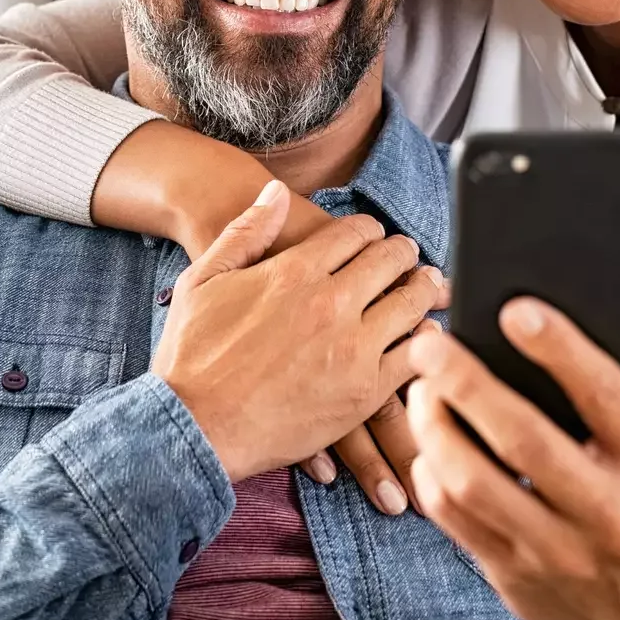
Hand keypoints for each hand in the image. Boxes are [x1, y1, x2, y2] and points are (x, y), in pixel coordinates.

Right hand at [153, 179, 445, 481]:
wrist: (193, 427)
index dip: (368, 230)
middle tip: (409, 254)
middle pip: (389, 261)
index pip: (354, 233)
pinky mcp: (363, 393)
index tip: (374, 235)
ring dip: (424, 289)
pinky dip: (426, 342)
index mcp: (294, 271)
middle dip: (402, 252)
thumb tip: (275, 193)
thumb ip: (245, 231)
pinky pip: (413, 358)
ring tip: (430, 287)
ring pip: (410, 304)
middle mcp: (330, 303)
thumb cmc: (189, 355)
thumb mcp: (202, 279)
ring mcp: (351, 349)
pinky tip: (426, 338)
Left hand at [406, 302, 619, 619]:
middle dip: (468, 384)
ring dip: (436, 427)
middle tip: (430, 344)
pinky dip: (431, 472)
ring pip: (474, 483)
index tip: (516, 310)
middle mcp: (609, 516)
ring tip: (421, 388)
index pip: (606, 398)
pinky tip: (428, 439)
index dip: (560, 349)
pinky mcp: (511, 574)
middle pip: (525, 440)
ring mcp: (556, 552)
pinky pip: (453, 518)